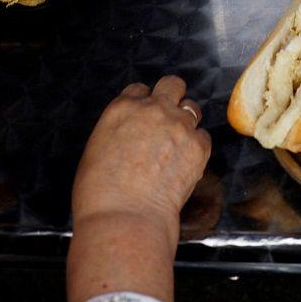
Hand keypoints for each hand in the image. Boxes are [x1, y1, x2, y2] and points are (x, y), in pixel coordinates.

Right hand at [72, 75, 210, 231]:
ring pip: (192, 108)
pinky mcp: (198, 145)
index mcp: (123, 108)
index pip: (139, 90)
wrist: (124, 217)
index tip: (145, 115)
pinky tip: (186, 163)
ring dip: (187, 121)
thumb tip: (129, 137)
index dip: (143, 102)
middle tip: (170, 116)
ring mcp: (179, 125)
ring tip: (179, 143)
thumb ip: (118, 133)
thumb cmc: (101, 194)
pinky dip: (197, 146)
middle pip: (172, 84)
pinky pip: (204, 136)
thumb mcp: (96, 150)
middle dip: (172, 97)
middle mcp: (153, 109)